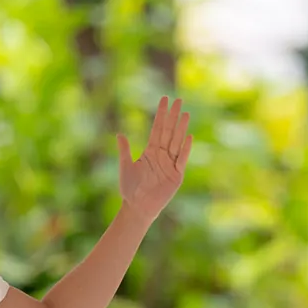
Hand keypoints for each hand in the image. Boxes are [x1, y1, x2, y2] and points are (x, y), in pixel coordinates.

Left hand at [117, 97, 192, 219]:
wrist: (138, 207)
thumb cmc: (130, 189)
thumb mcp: (125, 167)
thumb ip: (124, 151)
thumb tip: (119, 134)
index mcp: (150, 151)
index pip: (157, 128)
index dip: (161, 114)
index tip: (164, 100)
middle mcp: (162, 155)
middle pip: (169, 131)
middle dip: (173, 116)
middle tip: (178, 100)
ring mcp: (170, 164)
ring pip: (176, 142)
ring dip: (181, 128)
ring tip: (185, 113)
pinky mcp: (176, 176)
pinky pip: (181, 160)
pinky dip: (185, 149)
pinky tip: (188, 137)